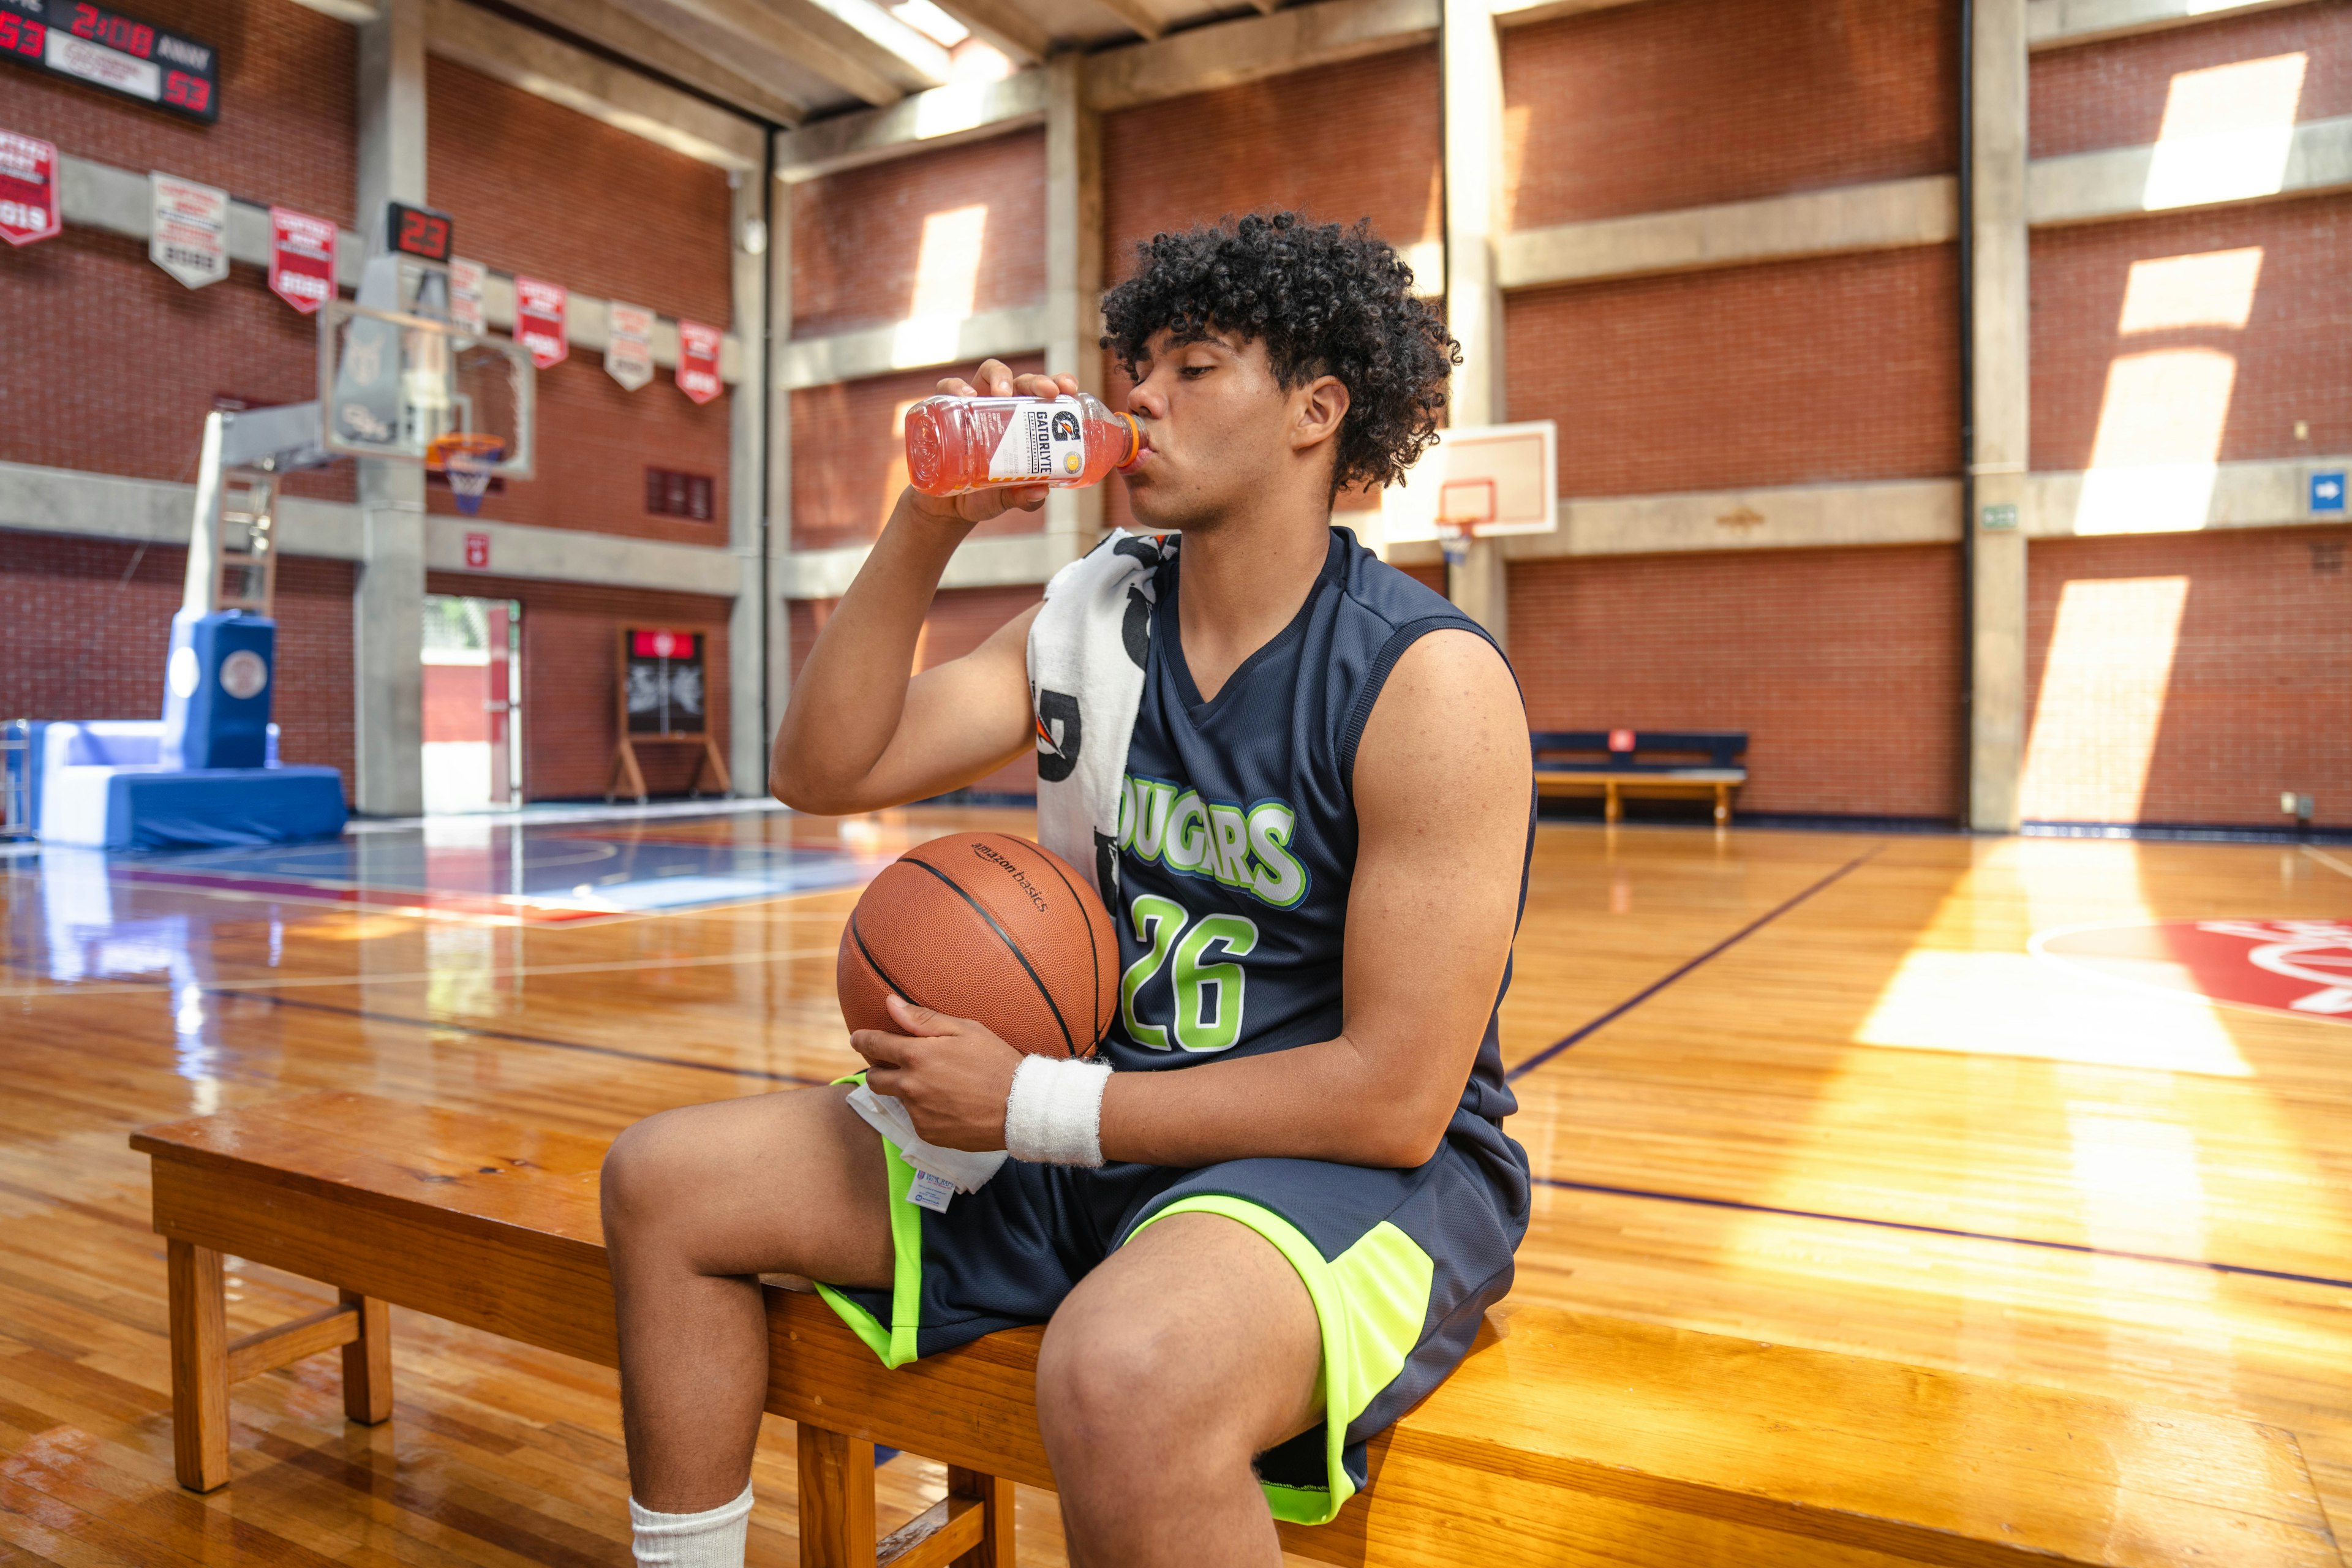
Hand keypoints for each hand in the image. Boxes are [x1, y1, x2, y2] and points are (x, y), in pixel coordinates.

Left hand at [850, 993, 1022, 1151]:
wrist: (1019, 1108)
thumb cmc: (996, 1062)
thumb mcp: (965, 1030)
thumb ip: (923, 1019)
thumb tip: (890, 1004)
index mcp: (917, 1056)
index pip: (873, 1045)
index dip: (861, 1039)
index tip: (858, 1038)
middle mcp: (910, 1086)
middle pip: (873, 1078)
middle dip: (878, 1068)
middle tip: (897, 1063)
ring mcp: (917, 1113)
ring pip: (896, 1099)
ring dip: (905, 1090)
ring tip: (936, 1084)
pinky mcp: (927, 1133)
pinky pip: (915, 1119)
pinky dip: (924, 1110)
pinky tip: (949, 1104)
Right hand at [903, 360, 1084, 528]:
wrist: (945, 507)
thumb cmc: (983, 495)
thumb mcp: (1005, 499)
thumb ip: (1023, 498)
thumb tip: (1040, 492)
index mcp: (1023, 422)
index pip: (1043, 395)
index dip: (1058, 383)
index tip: (1068, 388)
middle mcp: (1000, 408)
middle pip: (1021, 381)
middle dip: (1036, 381)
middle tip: (1047, 392)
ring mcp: (973, 406)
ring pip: (987, 374)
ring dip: (999, 377)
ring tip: (1003, 393)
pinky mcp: (945, 411)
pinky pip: (946, 390)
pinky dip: (956, 387)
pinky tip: (966, 398)